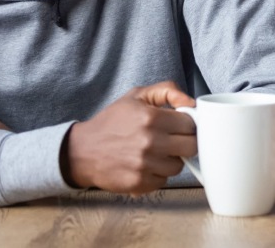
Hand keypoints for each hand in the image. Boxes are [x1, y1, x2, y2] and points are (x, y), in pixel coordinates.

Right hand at [64, 81, 198, 195]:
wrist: (82, 151)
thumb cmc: (111, 122)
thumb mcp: (136, 96)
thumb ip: (167, 91)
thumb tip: (191, 103)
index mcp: (151, 117)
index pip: (190, 124)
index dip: (187, 124)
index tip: (179, 126)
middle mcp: (150, 142)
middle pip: (191, 147)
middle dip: (184, 142)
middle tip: (172, 140)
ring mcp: (145, 165)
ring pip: (178, 166)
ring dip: (170, 159)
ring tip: (155, 152)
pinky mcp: (140, 183)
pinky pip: (163, 180)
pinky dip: (157, 174)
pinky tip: (145, 165)